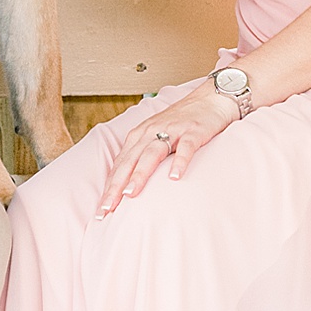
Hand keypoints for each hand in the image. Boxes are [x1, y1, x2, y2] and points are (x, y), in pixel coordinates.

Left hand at [95, 85, 238, 217]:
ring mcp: (172, 131)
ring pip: (151, 154)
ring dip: (140, 173)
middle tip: (107, 208)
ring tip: (130, 194)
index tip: (101, 211)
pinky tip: (175, 178)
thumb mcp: (156, 137)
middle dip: (117, 185)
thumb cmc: (180, 123)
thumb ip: (142, 157)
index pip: (120, 164)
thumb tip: (127, 187)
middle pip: (130, 161)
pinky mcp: (192, 131)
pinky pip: (185, 148)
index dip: (109, 187)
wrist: (209, 99)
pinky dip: (179, 162)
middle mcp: (151, 132)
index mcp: (139, 136)